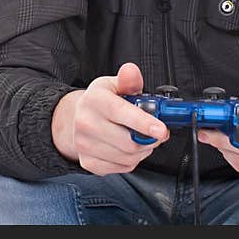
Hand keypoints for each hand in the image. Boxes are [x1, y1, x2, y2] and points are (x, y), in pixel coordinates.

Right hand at [52, 62, 169, 175]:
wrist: (78, 118)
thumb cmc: (101, 102)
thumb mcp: (114, 85)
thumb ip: (129, 80)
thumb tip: (131, 71)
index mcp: (94, 100)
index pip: (120, 112)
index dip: (144, 123)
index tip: (161, 130)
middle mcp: (85, 122)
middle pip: (128, 141)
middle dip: (150, 139)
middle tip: (157, 132)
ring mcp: (84, 144)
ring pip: (127, 157)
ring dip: (142, 150)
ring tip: (141, 138)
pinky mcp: (87, 162)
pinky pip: (121, 168)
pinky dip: (131, 161)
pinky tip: (128, 149)